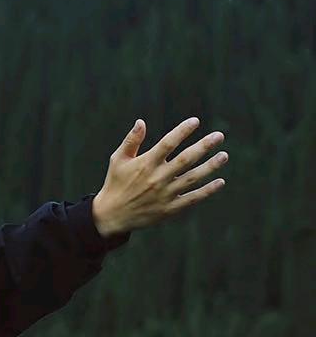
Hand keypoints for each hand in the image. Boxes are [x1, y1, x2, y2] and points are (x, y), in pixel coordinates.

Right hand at [93, 116, 227, 233]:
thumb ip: (131, 141)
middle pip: (186, 159)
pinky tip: (220, 181)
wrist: (112, 215)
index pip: (167, 143)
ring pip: (193, 178)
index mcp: (145, 163)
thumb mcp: (118, 159)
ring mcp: (165, 193)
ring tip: (224, 156)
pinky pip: (193, 198)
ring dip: (210, 166)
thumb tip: (141, 121)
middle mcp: (158, 177)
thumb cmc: (115, 183)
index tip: (195, 121)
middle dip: (204, 146)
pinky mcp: (170, 208)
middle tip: (219, 136)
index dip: (182, 131)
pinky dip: (207, 190)